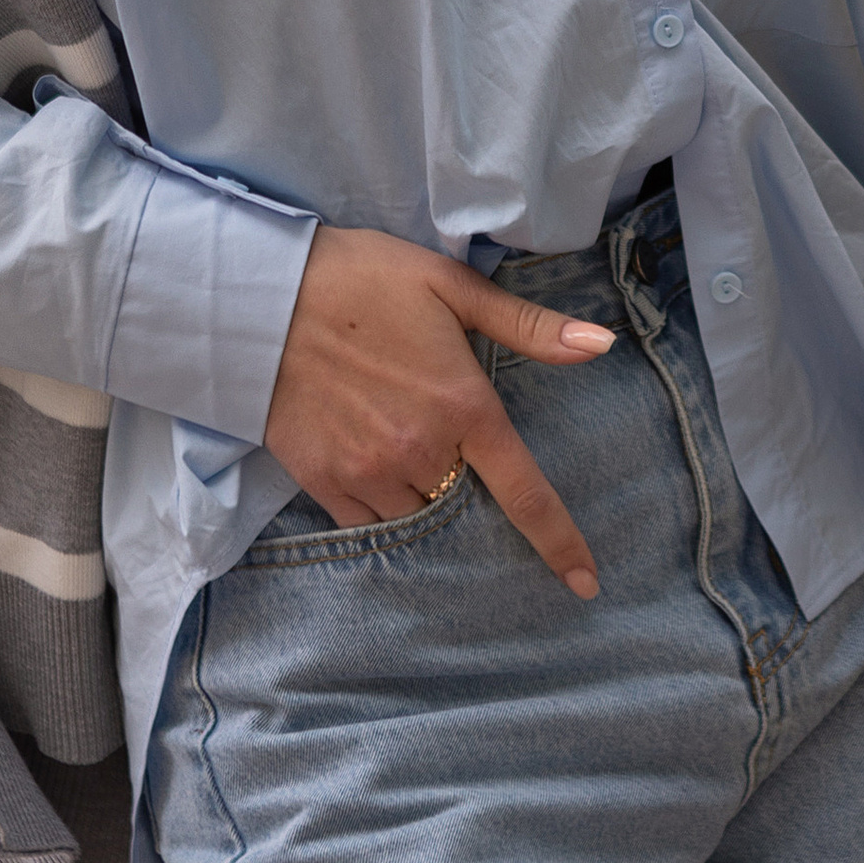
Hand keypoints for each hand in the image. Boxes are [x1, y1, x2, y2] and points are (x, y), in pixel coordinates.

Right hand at [264, 224, 616, 594]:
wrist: (263, 296)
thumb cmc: (364, 280)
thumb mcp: (451, 285)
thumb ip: (528, 325)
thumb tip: (600, 345)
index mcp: (464, 405)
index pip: (525, 493)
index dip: (560, 542)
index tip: (585, 583)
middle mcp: (421, 451)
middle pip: (467, 505)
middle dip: (472, 489)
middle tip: (453, 448)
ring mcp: (369, 473)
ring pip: (420, 517)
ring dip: (429, 497)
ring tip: (413, 450)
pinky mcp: (324, 482)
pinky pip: (370, 525)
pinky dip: (386, 508)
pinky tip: (380, 470)